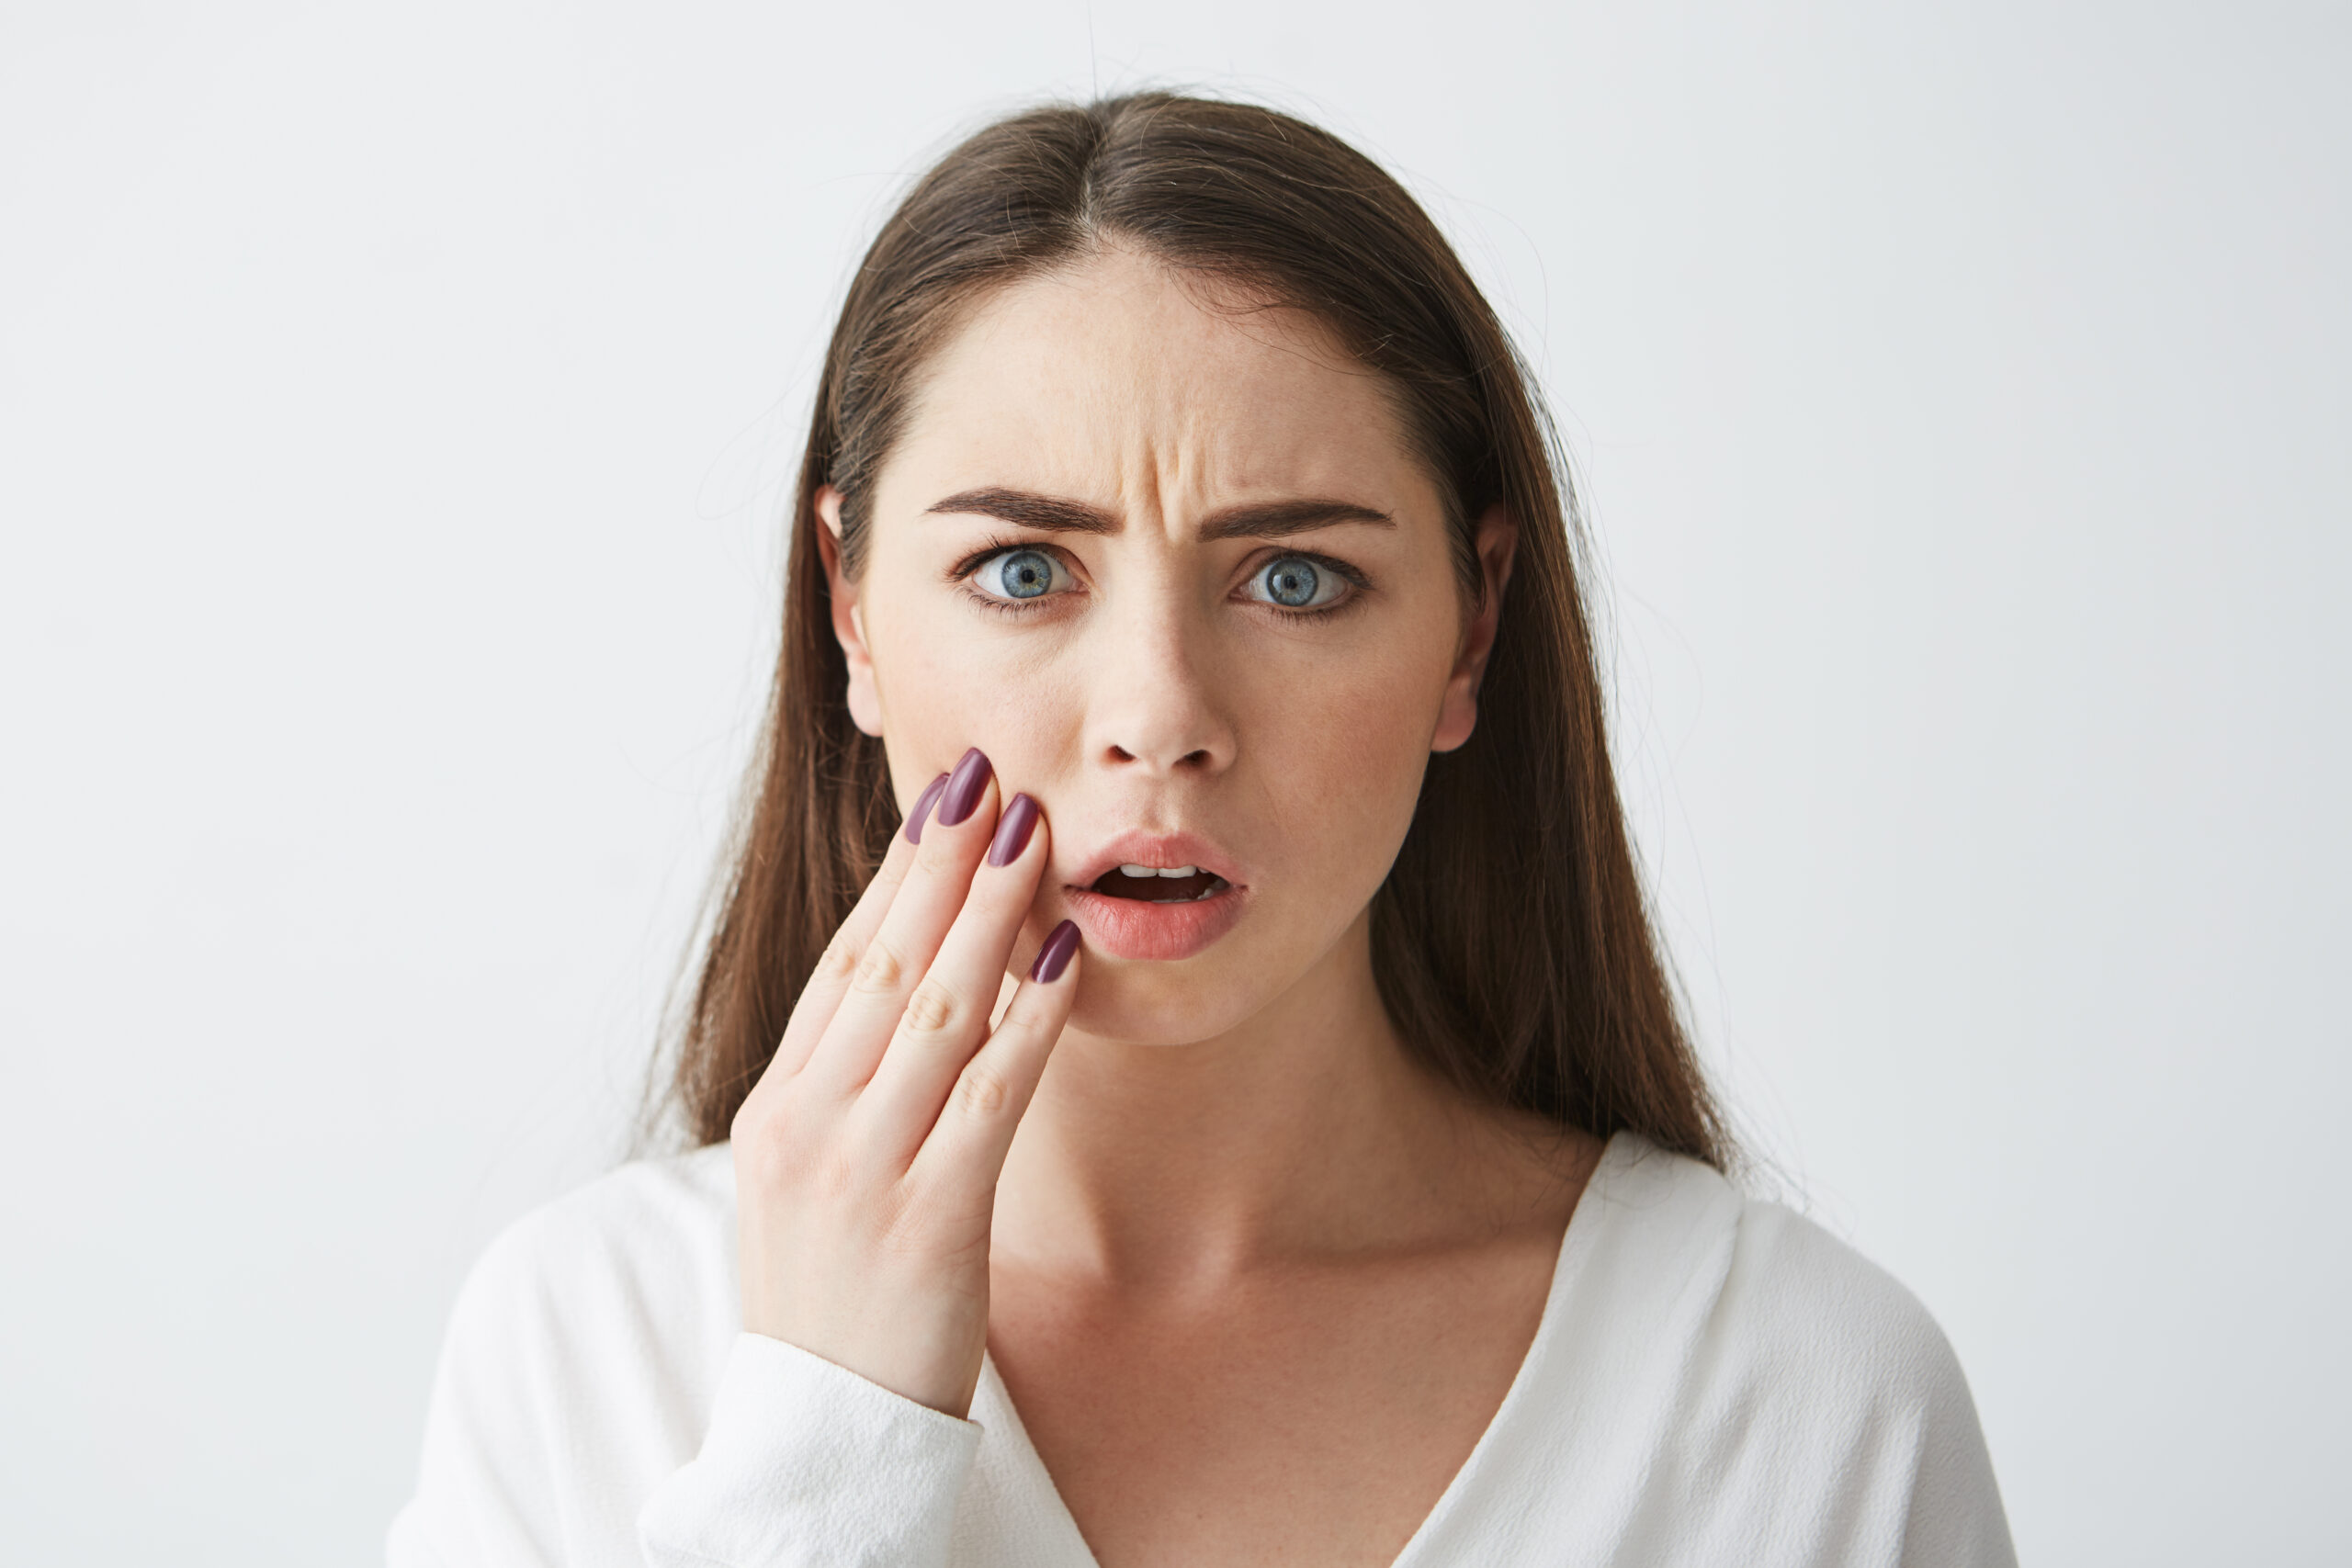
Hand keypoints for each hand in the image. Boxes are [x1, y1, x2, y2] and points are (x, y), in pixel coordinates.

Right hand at [730, 747, 1080, 1417]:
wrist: (817, 1438)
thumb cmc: (828, 1305)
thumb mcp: (805, 1184)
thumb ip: (844, 1092)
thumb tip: (904, 996)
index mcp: (776, 1110)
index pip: (844, 964)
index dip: (897, 875)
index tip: (940, 802)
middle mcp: (808, 1125)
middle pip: (885, 964)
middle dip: (942, 863)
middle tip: (990, 778)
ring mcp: (863, 1170)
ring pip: (935, 1010)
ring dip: (989, 913)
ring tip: (1032, 833)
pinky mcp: (928, 1219)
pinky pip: (988, 1096)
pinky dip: (1030, 1019)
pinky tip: (1064, 958)